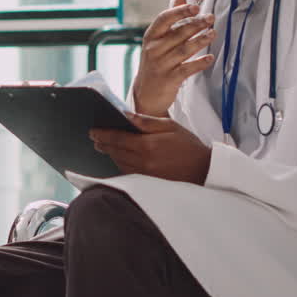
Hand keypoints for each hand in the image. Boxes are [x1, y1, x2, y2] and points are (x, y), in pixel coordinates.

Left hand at [89, 113, 210, 183]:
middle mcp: (143, 162)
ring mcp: (145, 174)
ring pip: (119, 163)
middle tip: (94, 137)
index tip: (93, 130)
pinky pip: (127, 172)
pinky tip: (117, 158)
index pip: (117, 138)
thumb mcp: (169, 126)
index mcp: (147, 145)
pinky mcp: (148, 182)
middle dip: (103, 143)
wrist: (204, 170)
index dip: (103, 134)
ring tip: (103, 146)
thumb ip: (145, 121)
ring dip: (109, 154)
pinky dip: (119, 164)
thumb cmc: (188, 146)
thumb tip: (125, 114)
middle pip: (115, 152)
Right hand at [130, 0, 216, 115]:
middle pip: (178, 33)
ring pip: (184, 50)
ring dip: (200, 41)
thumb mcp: (156, 40)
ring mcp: (161, 65)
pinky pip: (187, 69)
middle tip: (210, 18)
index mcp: (151, 37)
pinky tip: (210, 58)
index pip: (164, 19)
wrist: (145, 93)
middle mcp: (154, 50)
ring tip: (213, 33)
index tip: (195, 7)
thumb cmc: (154, 62)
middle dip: (196, 24)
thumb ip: (169, 18)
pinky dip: (199, 63)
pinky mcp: (169, 79)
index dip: (180, 12)